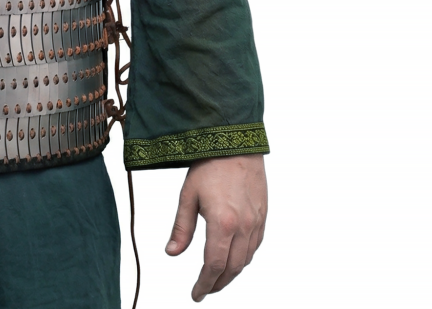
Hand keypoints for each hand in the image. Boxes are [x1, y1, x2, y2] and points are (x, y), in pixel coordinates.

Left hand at [165, 154, 266, 301]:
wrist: (235, 141)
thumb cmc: (208, 164)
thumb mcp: (188, 195)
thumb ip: (181, 227)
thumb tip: (171, 253)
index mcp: (222, 223)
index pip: (214, 266)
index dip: (204, 284)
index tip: (196, 295)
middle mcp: (243, 227)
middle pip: (232, 268)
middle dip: (218, 283)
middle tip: (205, 289)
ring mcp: (256, 222)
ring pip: (246, 260)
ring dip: (232, 273)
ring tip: (216, 277)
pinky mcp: (263, 216)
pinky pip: (255, 246)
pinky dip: (244, 258)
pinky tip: (234, 257)